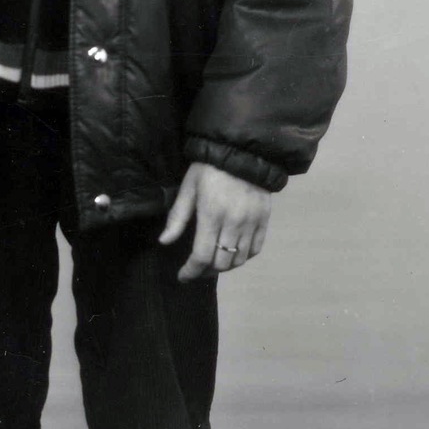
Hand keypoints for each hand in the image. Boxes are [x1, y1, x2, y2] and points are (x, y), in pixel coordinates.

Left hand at [159, 163, 271, 282]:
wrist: (242, 152)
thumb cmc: (208, 169)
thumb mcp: (188, 188)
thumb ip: (178, 217)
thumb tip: (164, 242)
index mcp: (212, 215)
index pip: (202, 256)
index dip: (191, 271)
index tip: (183, 276)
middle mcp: (234, 223)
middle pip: (222, 263)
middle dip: (206, 271)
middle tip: (196, 269)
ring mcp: (252, 223)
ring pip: (240, 259)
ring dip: (225, 266)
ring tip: (213, 263)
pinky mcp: (264, 220)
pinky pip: (256, 248)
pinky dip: (244, 256)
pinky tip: (232, 253)